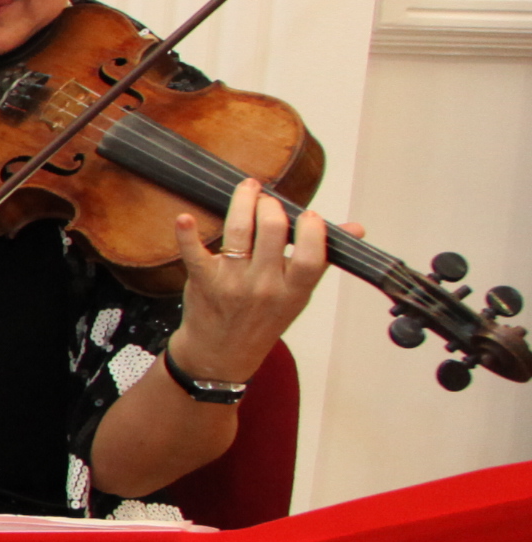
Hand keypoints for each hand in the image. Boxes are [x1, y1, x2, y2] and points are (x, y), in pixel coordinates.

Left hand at [165, 178, 329, 381]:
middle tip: (267, 199)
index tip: (308, 214)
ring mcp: (233, 282)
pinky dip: (187, 234)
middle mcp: (265, 285)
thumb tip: (355, 229)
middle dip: (271, 206)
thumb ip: (322, 258)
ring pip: (240, 231)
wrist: (222, 352)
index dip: (312, 229)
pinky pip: (194, 253)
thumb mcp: (299, 294)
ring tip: (248, 189)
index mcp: (294, 289)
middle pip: (273, 231)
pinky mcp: (203, 280)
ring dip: (243, 202)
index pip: (312, 255)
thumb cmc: (263, 318)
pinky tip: (185, 218)